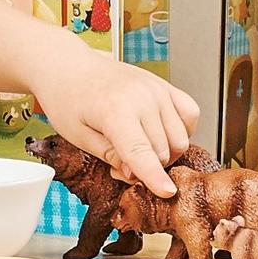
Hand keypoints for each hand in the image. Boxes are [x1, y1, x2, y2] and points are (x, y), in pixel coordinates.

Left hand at [29, 42, 201, 197]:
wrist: (70, 66)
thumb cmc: (68, 97)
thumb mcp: (78, 135)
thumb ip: (110, 156)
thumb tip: (135, 174)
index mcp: (115, 110)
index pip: (142, 152)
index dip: (155, 177)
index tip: (167, 192)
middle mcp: (142, 97)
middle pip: (163, 151)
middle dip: (147, 168)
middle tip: (120, 164)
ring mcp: (157, 89)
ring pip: (180, 138)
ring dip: (165, 153)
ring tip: (138, 149)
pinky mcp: (165, 85)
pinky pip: (190, 114)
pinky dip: (181, 131)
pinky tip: (161, 134)